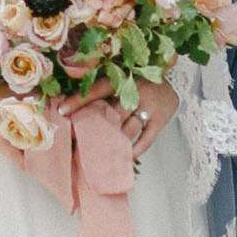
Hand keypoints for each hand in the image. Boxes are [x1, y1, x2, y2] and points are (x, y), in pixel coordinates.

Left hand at [63, 76, 178, 159]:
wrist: (174, 82)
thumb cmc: (141, 82)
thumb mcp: (123, 79)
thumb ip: (103, 90)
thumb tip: (73, 103)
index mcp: (123, 78)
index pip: (97, 90)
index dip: (79, 100)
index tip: (62, 111)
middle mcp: (136, 91)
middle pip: (112, 114)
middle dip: (96, 130)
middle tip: (78, 143)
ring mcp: (150, 107)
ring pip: (127, 130)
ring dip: (112, 143)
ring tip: (97, 155)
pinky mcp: (160, 120)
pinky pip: (145, 140)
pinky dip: (134, 150)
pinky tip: (123, 157)